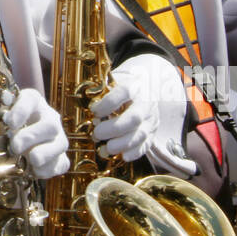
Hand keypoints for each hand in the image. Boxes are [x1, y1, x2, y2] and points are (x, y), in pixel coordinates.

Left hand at [2, 89, 68, 178]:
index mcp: (34, 102)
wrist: (25, 131)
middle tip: (15, 146)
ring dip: (42, 155)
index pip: (30, 99)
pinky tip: (34, 169)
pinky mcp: (61, 157)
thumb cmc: (11, 122)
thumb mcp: (2, 114)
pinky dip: (47, 169)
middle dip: (31, 138)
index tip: (9, 123)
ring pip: (60, 144)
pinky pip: (62, 164)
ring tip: (27, 159)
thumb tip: (0, 136)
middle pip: (50, 125)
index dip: (21, 111)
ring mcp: (59, 137)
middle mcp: (50, 118)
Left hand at [92, 54, 194, 176]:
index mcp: (135, 85)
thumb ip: (101, 91)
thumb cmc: (122, 85)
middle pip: (134, 118)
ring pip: (140, 134)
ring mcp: (151, 118)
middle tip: (97, 133)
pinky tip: (123, 155)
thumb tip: (83, 105)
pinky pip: (146, 144)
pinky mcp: (153, 131)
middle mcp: (146, 102)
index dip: (108, 103)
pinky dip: (134, 152)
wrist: (146, 85)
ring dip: (122, 144)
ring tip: (106, 147)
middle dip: (113, 129)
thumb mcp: (113, 80)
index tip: (94, 111)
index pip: (124, 92)